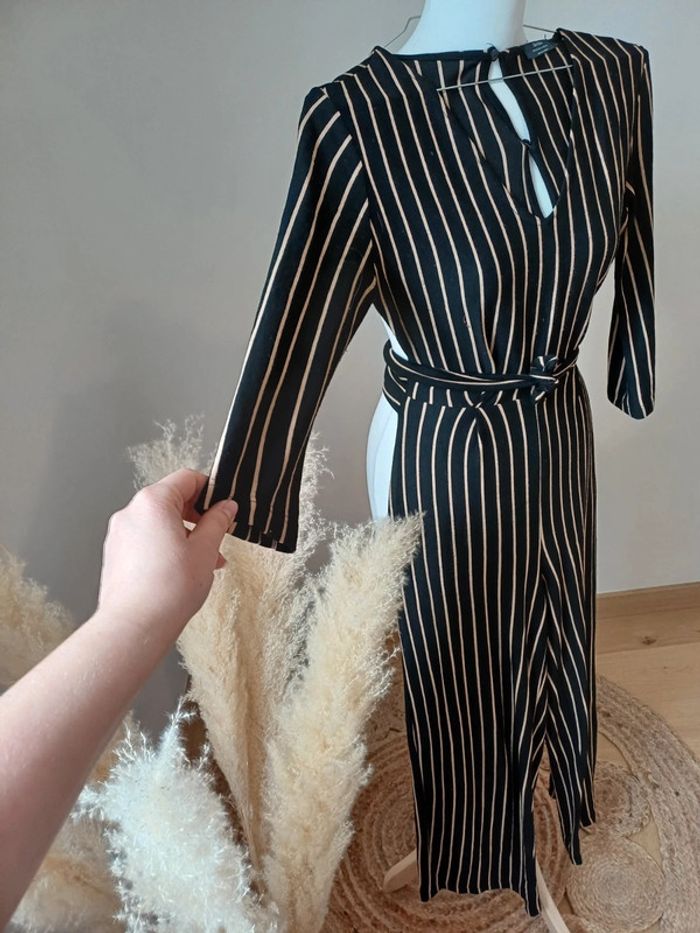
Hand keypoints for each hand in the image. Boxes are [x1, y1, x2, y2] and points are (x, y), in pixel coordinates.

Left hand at [96, 468, 237, 627]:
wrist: (134, 626)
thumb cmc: (167, 590)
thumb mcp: (206, 550)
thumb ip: (218, 522)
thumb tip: (225, 507)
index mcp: (153, 503)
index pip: (187, 478)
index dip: (210, 490)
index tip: (223, 506)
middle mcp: (131, 512)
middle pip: (171, 499)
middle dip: (198, 516)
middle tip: (217, 536)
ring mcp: (120, 533)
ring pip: (159, 522)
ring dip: (184, 534)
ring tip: (203, 561)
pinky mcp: (116, 554)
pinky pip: (146, 539)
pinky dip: (166, 547)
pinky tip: (182, 571)